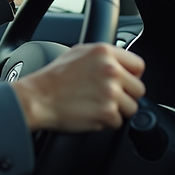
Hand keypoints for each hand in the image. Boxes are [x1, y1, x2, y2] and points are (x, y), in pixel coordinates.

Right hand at [10, 43, 145, 131]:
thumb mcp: (76, 53)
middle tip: (105, 97)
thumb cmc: (51, 78)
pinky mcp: (107, 113)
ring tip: (96, 106)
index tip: (124, 82)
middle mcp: (110, 70)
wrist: (37, 98)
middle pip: (138, 89)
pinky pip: (118, 122)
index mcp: (104, 52)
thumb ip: (101, 56)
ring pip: (132, 107)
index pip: (138, 65)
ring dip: (117, 110)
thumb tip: (117, 63)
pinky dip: (105, 122)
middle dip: (124, 95)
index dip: (131, 75)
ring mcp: (110, 92)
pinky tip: (90, 113)